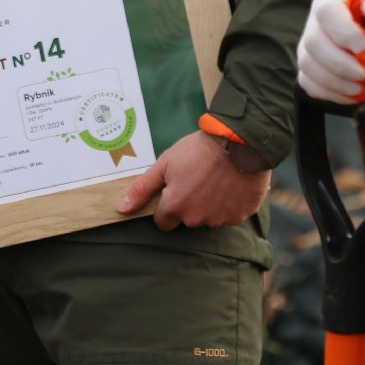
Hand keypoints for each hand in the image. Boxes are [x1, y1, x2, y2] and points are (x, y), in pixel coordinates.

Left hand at [115, 130, 270, 230]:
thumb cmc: (200, 149)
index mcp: (176, 206)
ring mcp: (221, 218)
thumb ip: (143, 189)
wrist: (239, 141)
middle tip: (198, 180)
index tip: (177, 190)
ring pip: (210, 218)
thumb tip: (122, 209)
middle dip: (190, 205)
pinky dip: (231, 203)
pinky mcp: (241, 215)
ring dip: (211, 204)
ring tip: (216, 179)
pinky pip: (231, 214)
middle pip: (188, 220)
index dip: (168, 206)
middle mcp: (197, 218)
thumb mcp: (165, 163)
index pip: (164, 222)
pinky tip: (232, 184)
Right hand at [298, 0, 364, 103]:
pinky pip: (309, 82)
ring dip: (340, 83)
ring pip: (308, 64)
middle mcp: (319, 13)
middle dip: (344, 66)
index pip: (326, 10)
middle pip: (313, 41)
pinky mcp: (312, 63)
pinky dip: (334, 94)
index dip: (345, 35)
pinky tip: (358, 93)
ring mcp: (312, 38)